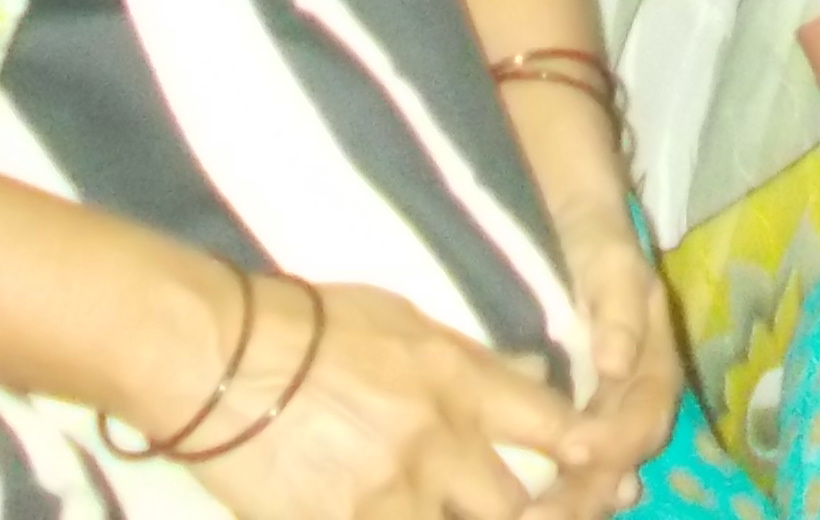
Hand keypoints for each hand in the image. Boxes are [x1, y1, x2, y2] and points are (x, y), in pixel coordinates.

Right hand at [178, 278, 580, 519]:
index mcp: (457, 382)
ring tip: (443, 507)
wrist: (221, 357)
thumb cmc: (308, 324)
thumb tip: (533, 377)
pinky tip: (380, 513)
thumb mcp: (405, 318)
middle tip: (540, 514)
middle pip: (519, 506)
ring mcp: (392, 494)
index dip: (583, 453)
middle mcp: (438, 444)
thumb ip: (475, 359)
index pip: (552, 424)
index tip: (598, 468)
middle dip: (537, 517)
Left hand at [537, 226, 683, 519]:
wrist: (571, 218)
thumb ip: (617, 304)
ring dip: (568, 502)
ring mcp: (604, 409)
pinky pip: (568, 461)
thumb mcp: (609, 256)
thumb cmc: (591, 235)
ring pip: (597, 470)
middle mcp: (635, 394)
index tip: (572, 450)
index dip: (613, 440)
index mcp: (654, 361)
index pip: (643, 416)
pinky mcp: (571, 413)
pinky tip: (524, 509)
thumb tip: (617, 364)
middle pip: (621, 460)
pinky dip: (552, 489)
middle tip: (538, 519)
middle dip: (585, 493)